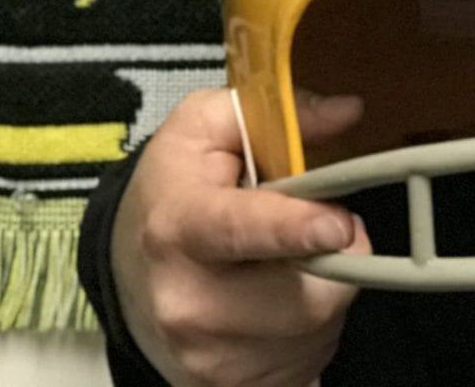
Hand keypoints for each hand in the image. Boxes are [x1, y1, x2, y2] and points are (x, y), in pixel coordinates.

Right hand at [115, 88, 371, 386]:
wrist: (129, 275)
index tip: (336, 224)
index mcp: (179, 227)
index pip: (239, 229)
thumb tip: (345, 113)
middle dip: (332, 257)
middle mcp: (189, 302)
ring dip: (323, 293)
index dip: (294, 228)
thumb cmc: (174, 194)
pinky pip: (310, 362)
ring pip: (319, 328)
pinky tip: (275, 307)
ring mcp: (210, 359)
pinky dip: (309, 333)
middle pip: (307, 293)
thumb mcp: (204, 128)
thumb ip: (274, 112)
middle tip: (310, 233)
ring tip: (282, 268)